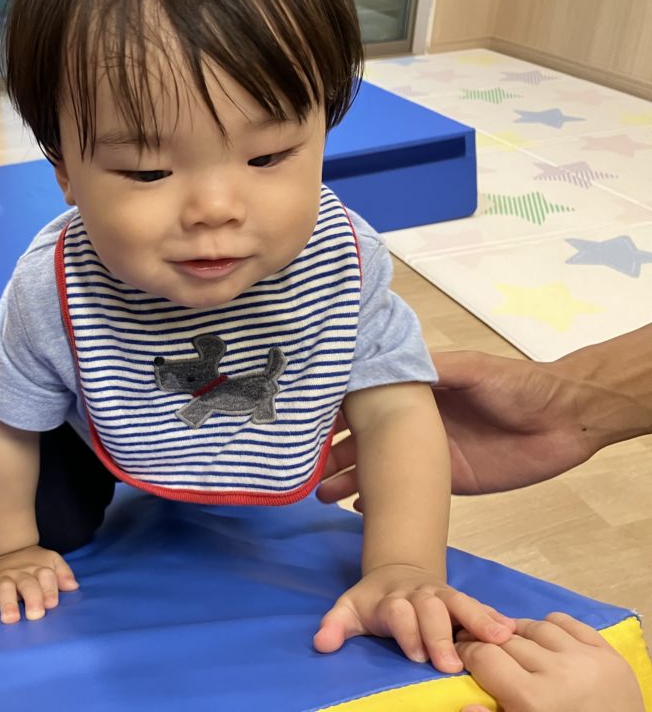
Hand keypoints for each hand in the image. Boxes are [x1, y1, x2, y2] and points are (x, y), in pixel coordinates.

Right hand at [0, 545, 78, 623]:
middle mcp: (21, 574)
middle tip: (36, 615)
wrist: (8, 551)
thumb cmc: (35, 564)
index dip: (50, 589)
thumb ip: (63, 573)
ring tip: (10, 619)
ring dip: (7, 604)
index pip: (47, 576)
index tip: (52, 604)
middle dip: (32, 598)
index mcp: (39, 568)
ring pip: (5, 589)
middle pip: (27, 584)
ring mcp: (3, 580)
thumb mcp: (51, 561)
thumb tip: (73, 586)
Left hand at [313, 564, 513, 673]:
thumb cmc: (373, 601)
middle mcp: (420, 595)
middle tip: (450, 664)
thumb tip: (321, 644)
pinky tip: (513, 630)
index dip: (407, 631)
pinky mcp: (463, 601)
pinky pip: (481, 606)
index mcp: (392, 600)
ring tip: (499, 638)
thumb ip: (335, 625)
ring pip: (462, 603)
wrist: (398, 572)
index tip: (415, 656)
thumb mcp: (349, 609)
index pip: (398, 612)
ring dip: (479, 620)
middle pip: (431, 610)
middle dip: (440, 635)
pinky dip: (496, 617)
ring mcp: (443, 596)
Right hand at [318, 351, 593, 502]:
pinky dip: (379, 502)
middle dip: (333, 453)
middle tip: (307, 470)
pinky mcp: (446, 483)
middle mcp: (415, 426)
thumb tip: (382, 362)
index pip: (367, 404)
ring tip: (321, 494)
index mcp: (417, 395)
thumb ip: (429, 369)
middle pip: (365, 441)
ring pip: (378, 471)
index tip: (307, 423)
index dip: (337, 412)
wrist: (566, 421)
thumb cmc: (518, 385)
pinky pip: (405, 494)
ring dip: (349, 481)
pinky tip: (357, 510)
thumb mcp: (472, 369)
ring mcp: (428, 457)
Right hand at [456, 613, 643, 711]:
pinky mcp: (609, 655)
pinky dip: (552, 627)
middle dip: (491, 644)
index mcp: (533, 699)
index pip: (484, 656)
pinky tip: (546, 641)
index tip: (463, 655)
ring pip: (536, 626)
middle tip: (485, 652)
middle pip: (507, 640)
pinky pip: (569, 623)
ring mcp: (587, 660)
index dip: (467, 652)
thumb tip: (465, 704)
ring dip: (521, 634)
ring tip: (517, 647)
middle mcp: (559, 672)